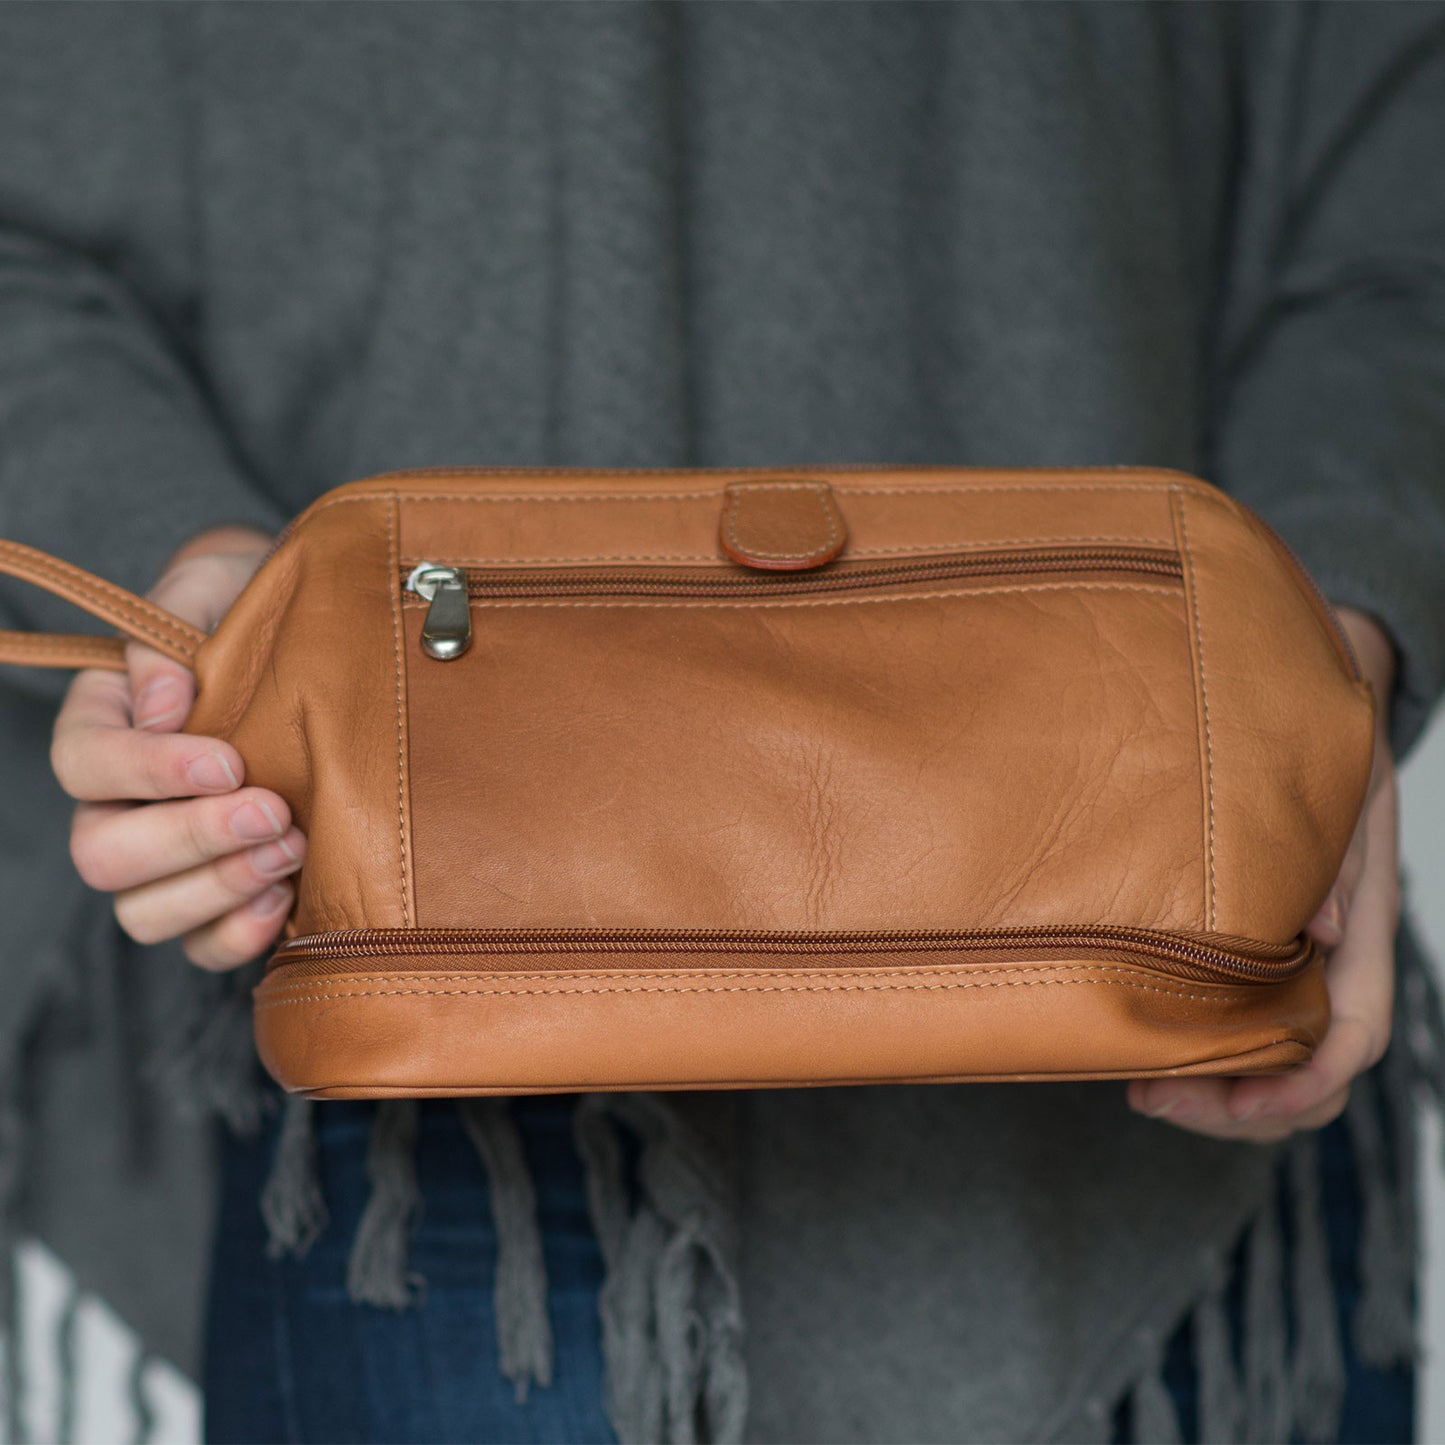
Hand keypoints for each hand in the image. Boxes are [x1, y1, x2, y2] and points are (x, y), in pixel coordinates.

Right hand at [50, 525, 307, 969]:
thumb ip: (170, 638)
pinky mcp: (219, 897)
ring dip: (219, 888)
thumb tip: (163, 704)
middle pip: (101, 853)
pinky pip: (200, 946)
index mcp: (105, 722)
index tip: (228, 762)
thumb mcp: (214, 592)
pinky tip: (288, 897)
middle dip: (191, 839)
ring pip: (143, 911)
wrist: (311, 639)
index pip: (83, 764)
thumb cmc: (253, 609)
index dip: (148, 773)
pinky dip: (237, 935)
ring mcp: (164, 858)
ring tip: (292, 846)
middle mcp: (119, 801)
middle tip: (273, 809)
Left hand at [1126, 606, 1399, 1141]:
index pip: (1354, 1035)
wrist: (1307, 699)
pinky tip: (1154, 1042)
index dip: (1302, 1082)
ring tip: (1145, 1087)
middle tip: (1154, 1098)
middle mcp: (1331, 956)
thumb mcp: (1340, 784)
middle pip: (1311, 1067)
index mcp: (1362, 928)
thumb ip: (1334, 856)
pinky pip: (1243, 1019)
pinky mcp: (1254, 946)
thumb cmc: (1323, 742)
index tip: (1236, 1095)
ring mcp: (1294, 957)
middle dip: (1244, 1104)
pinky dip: (1207, 1049)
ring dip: (1220, 1088)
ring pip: (1276, 1056)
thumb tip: (1323, 928)